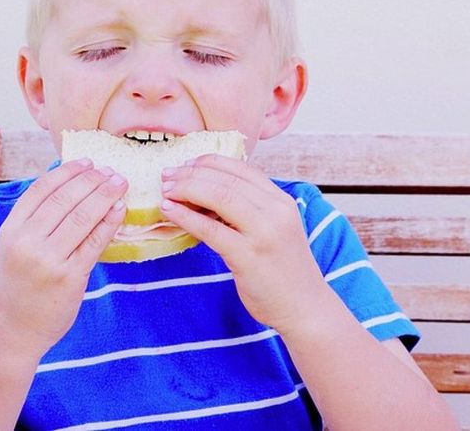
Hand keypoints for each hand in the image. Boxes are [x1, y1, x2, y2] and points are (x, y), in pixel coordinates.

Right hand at [0, 159, 126, 354]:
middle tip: (110, 170)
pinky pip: (94, 242)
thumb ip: (36, 219)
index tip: (88, 162)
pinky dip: (109, 222)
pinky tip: (120, 209)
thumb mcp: (15, 246)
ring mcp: (49, 260)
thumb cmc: (18, 283)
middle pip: (65, 199)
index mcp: (12, 229)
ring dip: (104, 195)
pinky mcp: (70, 277)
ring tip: (119, 183)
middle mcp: (27, 242)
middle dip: (92, 180)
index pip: (42, 189)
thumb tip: (71, 184)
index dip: (67, 171)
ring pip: (82, 217)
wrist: (12, 329)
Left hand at [159, 155, 324, 332]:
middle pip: (227, 180)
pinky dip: (186, 217)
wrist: (304, 308)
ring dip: (186, 190)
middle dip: (191, 174)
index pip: (242, 169)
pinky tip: (170, 211)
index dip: (209, 162)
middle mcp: (276, 212)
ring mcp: (264, 233)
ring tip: (165, 191)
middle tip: (167, 176)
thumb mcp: (274, 229)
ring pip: (219, 197)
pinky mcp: (249, 257)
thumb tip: (206, 192)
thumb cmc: (283, 270)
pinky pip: (211, 229)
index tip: (185, 164)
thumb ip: (250, 209)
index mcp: (282, 201)